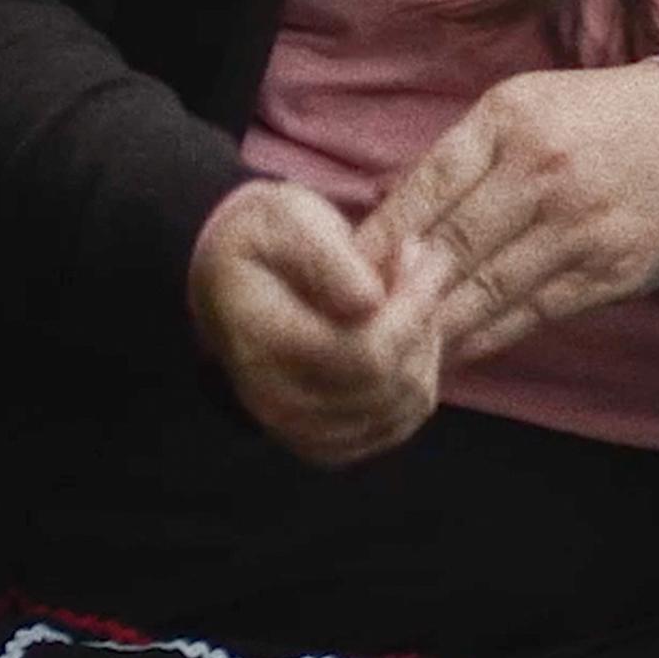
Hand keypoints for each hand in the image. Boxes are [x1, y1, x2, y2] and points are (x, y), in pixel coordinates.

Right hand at [188, 178, 440, 465]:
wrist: (233, 278)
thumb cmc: (267, 238)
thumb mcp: (287, 217)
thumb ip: (327, 258)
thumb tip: (370, 303)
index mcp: (261, 344)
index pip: (365, 352)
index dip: (413, 307)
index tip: (423, 254)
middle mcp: (274, 401)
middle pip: (390, 383)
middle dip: (422, 320)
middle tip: (420, 266)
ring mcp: (298, 428)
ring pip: (403, 407)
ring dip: (424, 347)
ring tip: (410, 296)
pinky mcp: (324, 439)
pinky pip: (397, 424)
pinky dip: (416, 380)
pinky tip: (406, 335)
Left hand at [356, 63, 658, 367]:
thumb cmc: (593, 120)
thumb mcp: (524, 107)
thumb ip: (460, 159)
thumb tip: (384, 217)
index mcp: (514, 122)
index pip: (430, 186)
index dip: (381, 238)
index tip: (344, 274)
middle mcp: (547, 173)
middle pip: (453, 245)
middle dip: (398, 291)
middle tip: (353, 326)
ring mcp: (582, 227)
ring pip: (490, 289)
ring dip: (436, 324)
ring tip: (392, 349)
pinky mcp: (609, 272)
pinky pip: (533, 314)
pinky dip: (487, 337)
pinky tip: (452, 352)